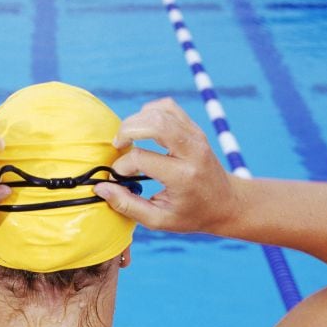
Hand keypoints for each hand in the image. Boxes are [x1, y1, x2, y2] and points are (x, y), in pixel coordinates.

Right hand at [93, 98, 238, 233]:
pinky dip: (149, 112)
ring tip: (127, 138)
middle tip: (118, 146)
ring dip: (135, 120)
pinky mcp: (195, 128)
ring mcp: (195, 136)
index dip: (121, 166)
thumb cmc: (191, 215)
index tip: (117, 177)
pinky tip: (143, 129)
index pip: (141, 158)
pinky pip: (168, 107)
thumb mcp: (159, 220)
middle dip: (126, 130)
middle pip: (154, 123)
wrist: (226, 203)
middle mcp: (192, 151)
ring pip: (159, 111)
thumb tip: (101, 187)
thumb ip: (127, 205)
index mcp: (183, 176)